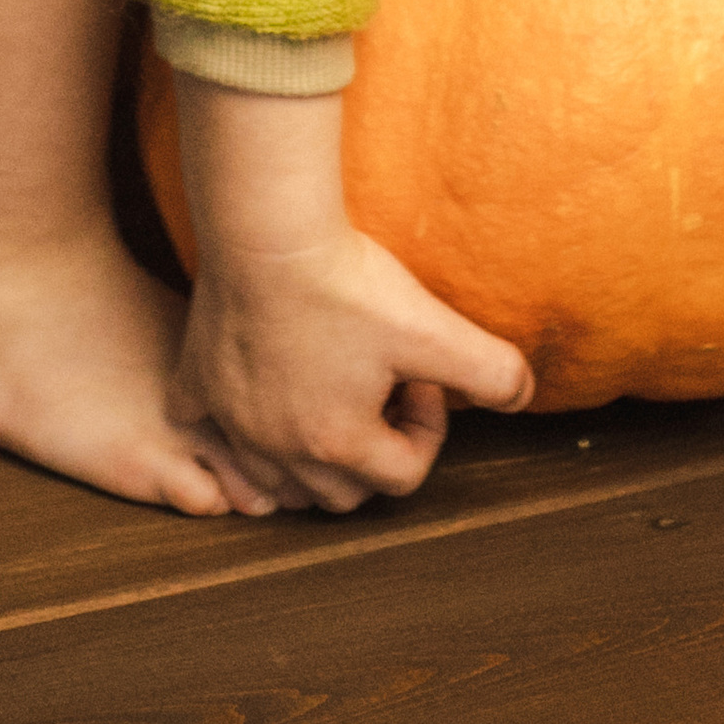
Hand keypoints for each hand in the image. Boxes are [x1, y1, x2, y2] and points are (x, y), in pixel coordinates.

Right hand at [167, 76, 532, 511]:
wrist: (264, 230)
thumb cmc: (344, 281)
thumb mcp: (432, 327)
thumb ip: (491, 369)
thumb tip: (526, 394)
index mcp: (338, 443)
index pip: (402, 476)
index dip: (428, 429)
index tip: (425, 377)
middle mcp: (279, 448)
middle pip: (339, 493)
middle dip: (373, 454)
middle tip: (384, 390)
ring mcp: (232, 420)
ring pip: (273, 481)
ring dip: (308, 458)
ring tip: (333, 397)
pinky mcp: (197, 384)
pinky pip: (205, 430)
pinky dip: (228, 431)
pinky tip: (252, 395)